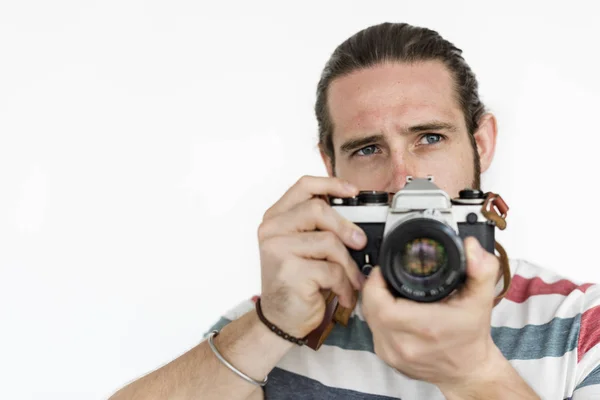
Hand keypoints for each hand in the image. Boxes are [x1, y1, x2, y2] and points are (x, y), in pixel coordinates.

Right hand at [257, 175, 366, 337]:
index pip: (304, 186)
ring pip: (328, 242)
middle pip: (317, 210)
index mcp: (276, 218)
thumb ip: (319, 227)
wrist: (281, 320)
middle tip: (359, 243)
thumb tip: (357, 219)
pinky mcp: (290, 272)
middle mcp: (272, 230)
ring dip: (348, 265)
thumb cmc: (297, 282)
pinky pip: (331, 270)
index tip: (353, 191)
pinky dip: (344, 285)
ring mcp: (278, 250)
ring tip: (352, 279)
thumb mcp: (305, 248)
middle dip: (346, 227)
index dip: (331, 184)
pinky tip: (343, 295)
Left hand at [361, 237, 501, 389]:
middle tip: (386, 275)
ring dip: (374, 302)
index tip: (385, 269)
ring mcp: (393, 355)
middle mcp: (404, 344)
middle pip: (370, 308)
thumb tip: (470, 247)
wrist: (469, 371)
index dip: (376, 281)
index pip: (379, 302)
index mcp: (424, 327)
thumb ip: (480, 269)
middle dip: (374, 288)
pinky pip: (373, 331)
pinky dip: (377, 317)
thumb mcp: (481, 299)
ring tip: (388, 290)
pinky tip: (390, 309)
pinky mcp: (388, 359)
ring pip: (368, 319)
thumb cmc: (472, 336)